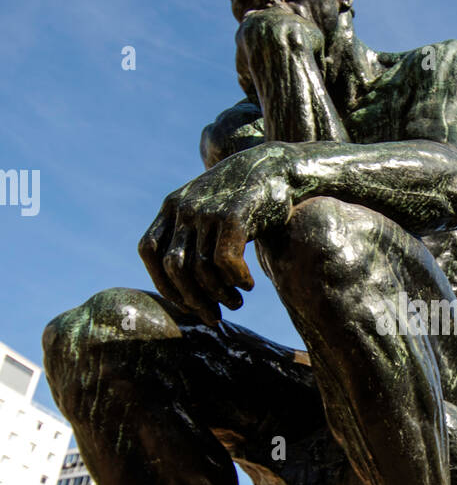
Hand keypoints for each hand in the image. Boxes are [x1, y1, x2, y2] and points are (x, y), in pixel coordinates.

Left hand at [138, 145, 292, 323]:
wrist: (280, 169)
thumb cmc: (246, 202)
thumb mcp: (210, 215)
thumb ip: (192, 241)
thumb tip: (183, 291)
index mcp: (172, 205)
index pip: (149, 250)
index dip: (164, 281)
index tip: (186, 302)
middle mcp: (185, 206)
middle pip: (174, 266)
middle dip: (193, 299)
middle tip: (213, 316)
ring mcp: (209, 208)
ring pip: (201, 268)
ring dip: (219, 294)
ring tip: (236, 303)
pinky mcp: (235, 212)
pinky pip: (225, 260)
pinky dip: (235, 280)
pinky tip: (248, 285)